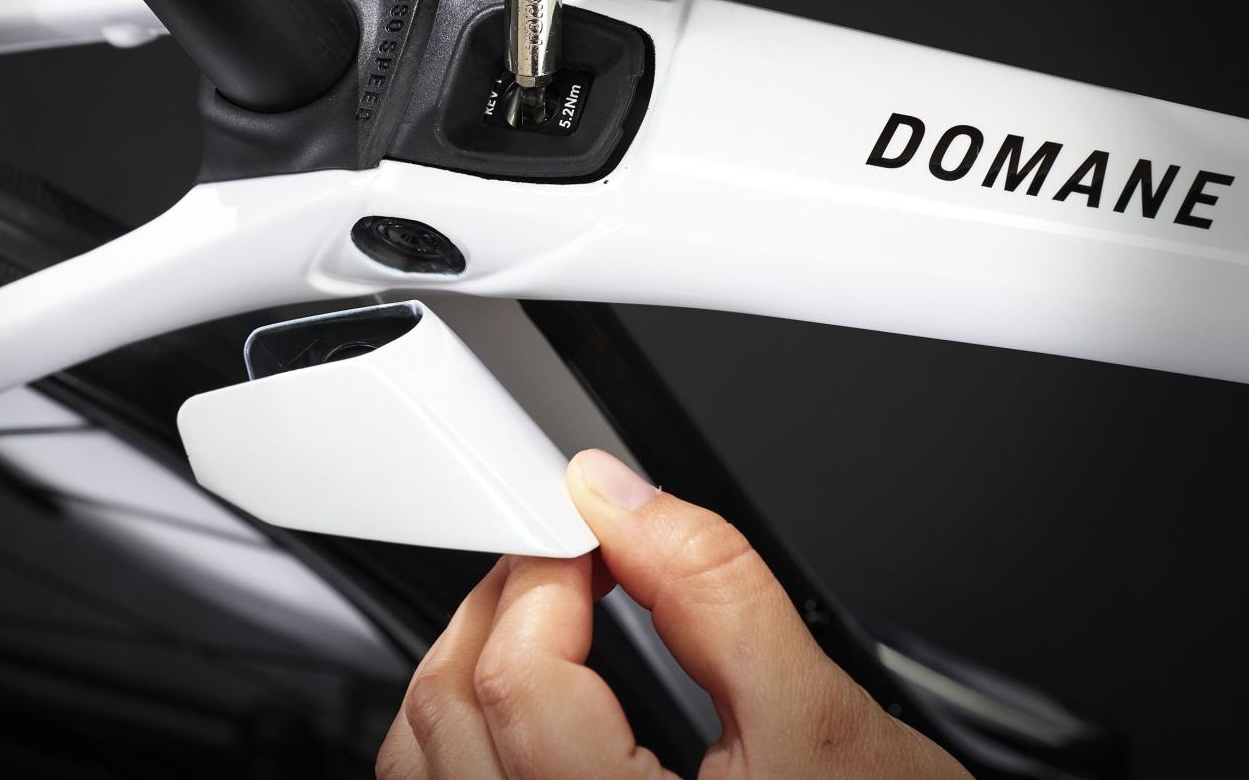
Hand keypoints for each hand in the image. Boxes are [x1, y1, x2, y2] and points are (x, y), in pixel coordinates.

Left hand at [377, 449, 970, 778]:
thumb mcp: (825, 719)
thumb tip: (621, 495)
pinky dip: (463, 732)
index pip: (522, 676)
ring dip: (468, 664)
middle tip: (568, 558)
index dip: (549, 571)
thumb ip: (720, 595)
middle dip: (503, 601)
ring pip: (422, 762)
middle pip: (451, 712)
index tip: (589, 532)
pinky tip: (523, 699)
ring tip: (541, 615)